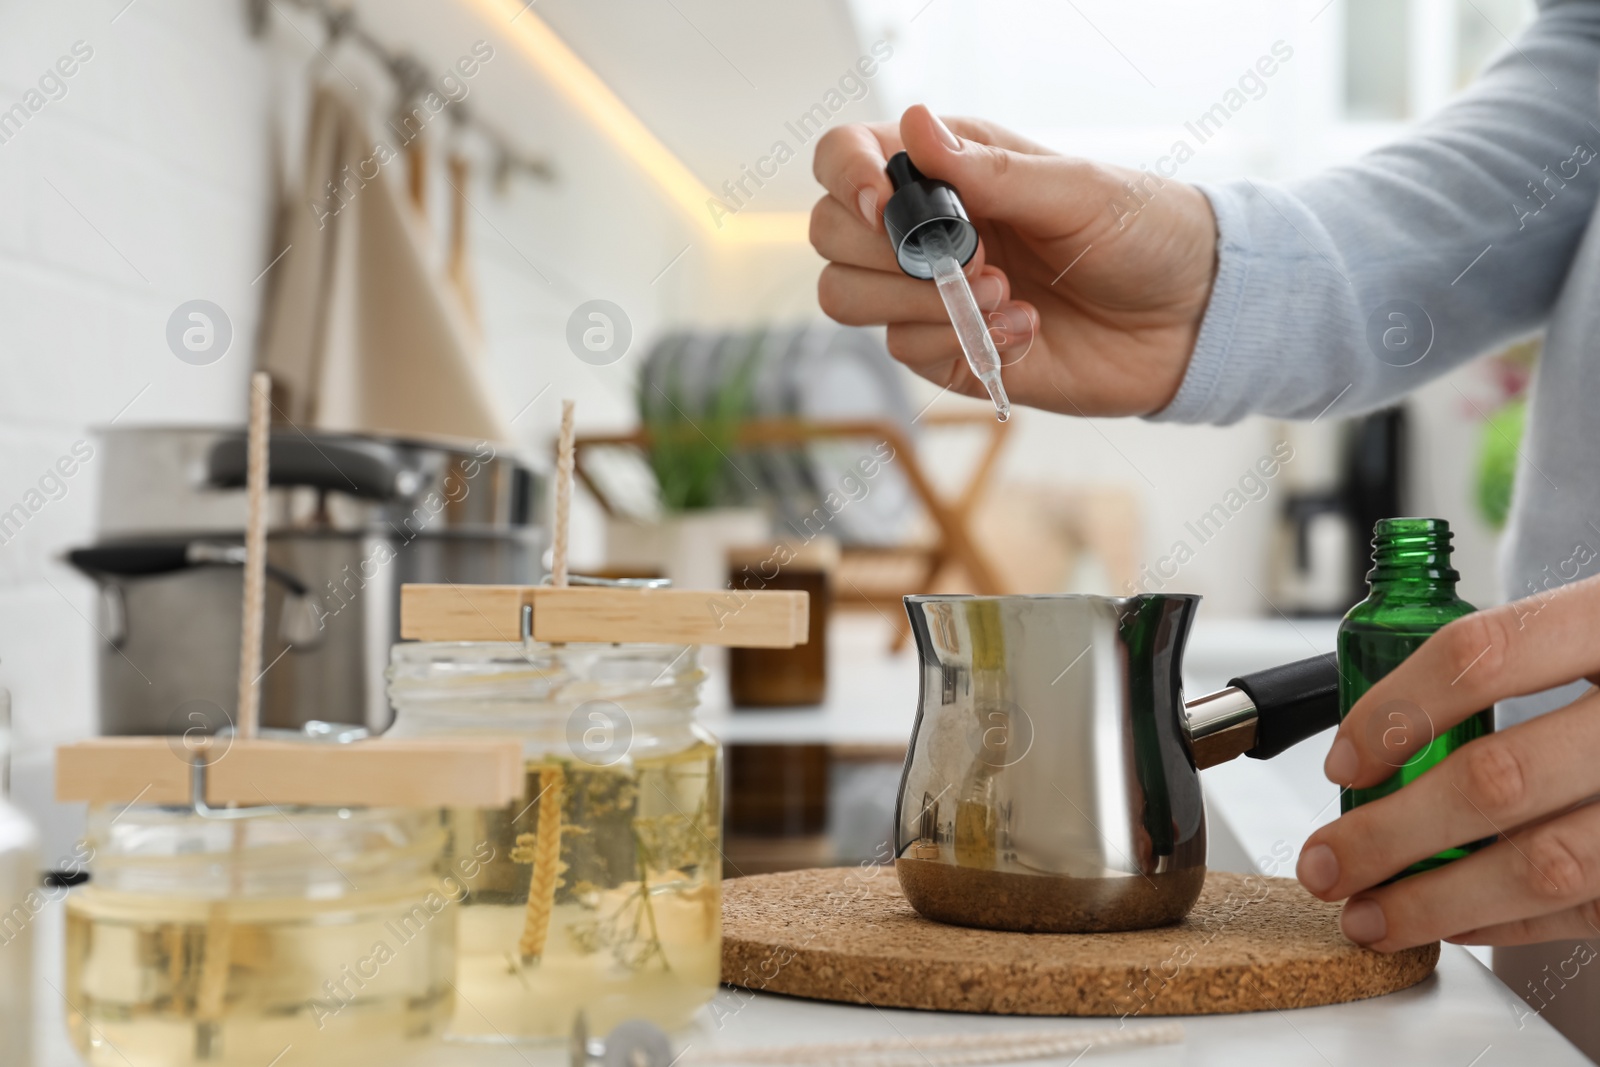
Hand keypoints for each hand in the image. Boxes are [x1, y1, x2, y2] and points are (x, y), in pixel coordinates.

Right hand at [810, 104, 1219, 416]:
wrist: (1186, 319)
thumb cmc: (1141, 234)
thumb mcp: (1076, 190)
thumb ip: (989, 171)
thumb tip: (916, 127)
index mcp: (945, 168)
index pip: (845, 157)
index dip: (847, 177)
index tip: (886, 203)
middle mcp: (923, 227)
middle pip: (830, 233)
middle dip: (888, 252)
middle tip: (975, 258)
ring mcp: (927, 293)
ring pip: (846, 296)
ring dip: (918, 302)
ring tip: (1003, 296)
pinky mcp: (945, 350)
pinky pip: (905, 349)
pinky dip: (963, 342)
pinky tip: (1024, 332)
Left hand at [1297, 574, 1599, 950]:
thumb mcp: (1593, 617)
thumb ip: (1503, 659)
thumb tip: (1376, 736)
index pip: (1481, 655)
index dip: (1396, 711)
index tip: (1344, 762)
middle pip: (1500, 779)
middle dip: (1393, 834)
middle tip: (1328, 860)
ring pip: (1548, 864)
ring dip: (1438, 901)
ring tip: (1370, 913)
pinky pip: (1594, 908)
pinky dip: (1511, 922)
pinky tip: (1454, 919)